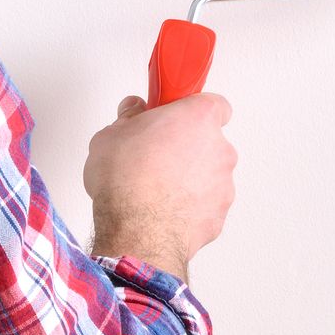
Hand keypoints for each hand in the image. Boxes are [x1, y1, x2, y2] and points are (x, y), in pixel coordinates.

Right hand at [84, 93, 235, 279]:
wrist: (137, 231)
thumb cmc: (127, 180)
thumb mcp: (111, 134)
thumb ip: (128, 117)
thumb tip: (133, 111)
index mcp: (199, 118)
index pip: (213, 103)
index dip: (192, 109)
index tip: (175, 114)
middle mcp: (220, 149)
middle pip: (209, 141)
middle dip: (187, 147)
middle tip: (156, 154)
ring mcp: (223, 185)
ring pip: (209, 176)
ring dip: (189, 179)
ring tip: (155, 188)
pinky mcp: (218, 216)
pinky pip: (205, 205)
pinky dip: (189, 207)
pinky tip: (162, 211)